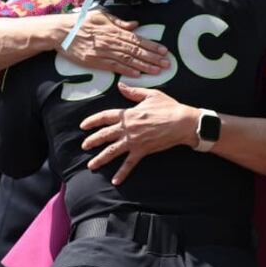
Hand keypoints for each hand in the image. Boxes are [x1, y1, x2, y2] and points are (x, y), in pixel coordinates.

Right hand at [58, 10, 170, 77]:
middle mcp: (111, 41)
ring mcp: (103, 52)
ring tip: (157, 71)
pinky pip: (113, 67)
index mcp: (114, 30)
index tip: (164, 51)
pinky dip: (126, 71)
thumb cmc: (81, 22)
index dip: (152, 46)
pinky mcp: (95, 61)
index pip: (138, 39)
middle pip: (136, 51)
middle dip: (153, 58)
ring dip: (144, 66)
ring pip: (128, 60)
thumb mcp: (102, 16)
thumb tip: (135, 25)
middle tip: (167, 64)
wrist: (60, 31)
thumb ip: (119, 22)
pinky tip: (137, 75)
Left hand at [79, 83, 198, 184]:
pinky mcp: (142, 150)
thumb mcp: (150, 95)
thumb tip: (120, 85)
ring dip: (100, 159)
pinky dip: (122, 173)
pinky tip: (115, 181)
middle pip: (104, 135)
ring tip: (91, 165)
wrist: (182, 122)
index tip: (83, 126)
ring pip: (112, 151)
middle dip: (92, 141)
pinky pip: (129, 164)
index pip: (105, 116)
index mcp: (128, 113)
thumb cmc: (168, 107)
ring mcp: (133, 141)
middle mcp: (127, 128)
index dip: (92, 121)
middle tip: (84, 146)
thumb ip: (133, 92)